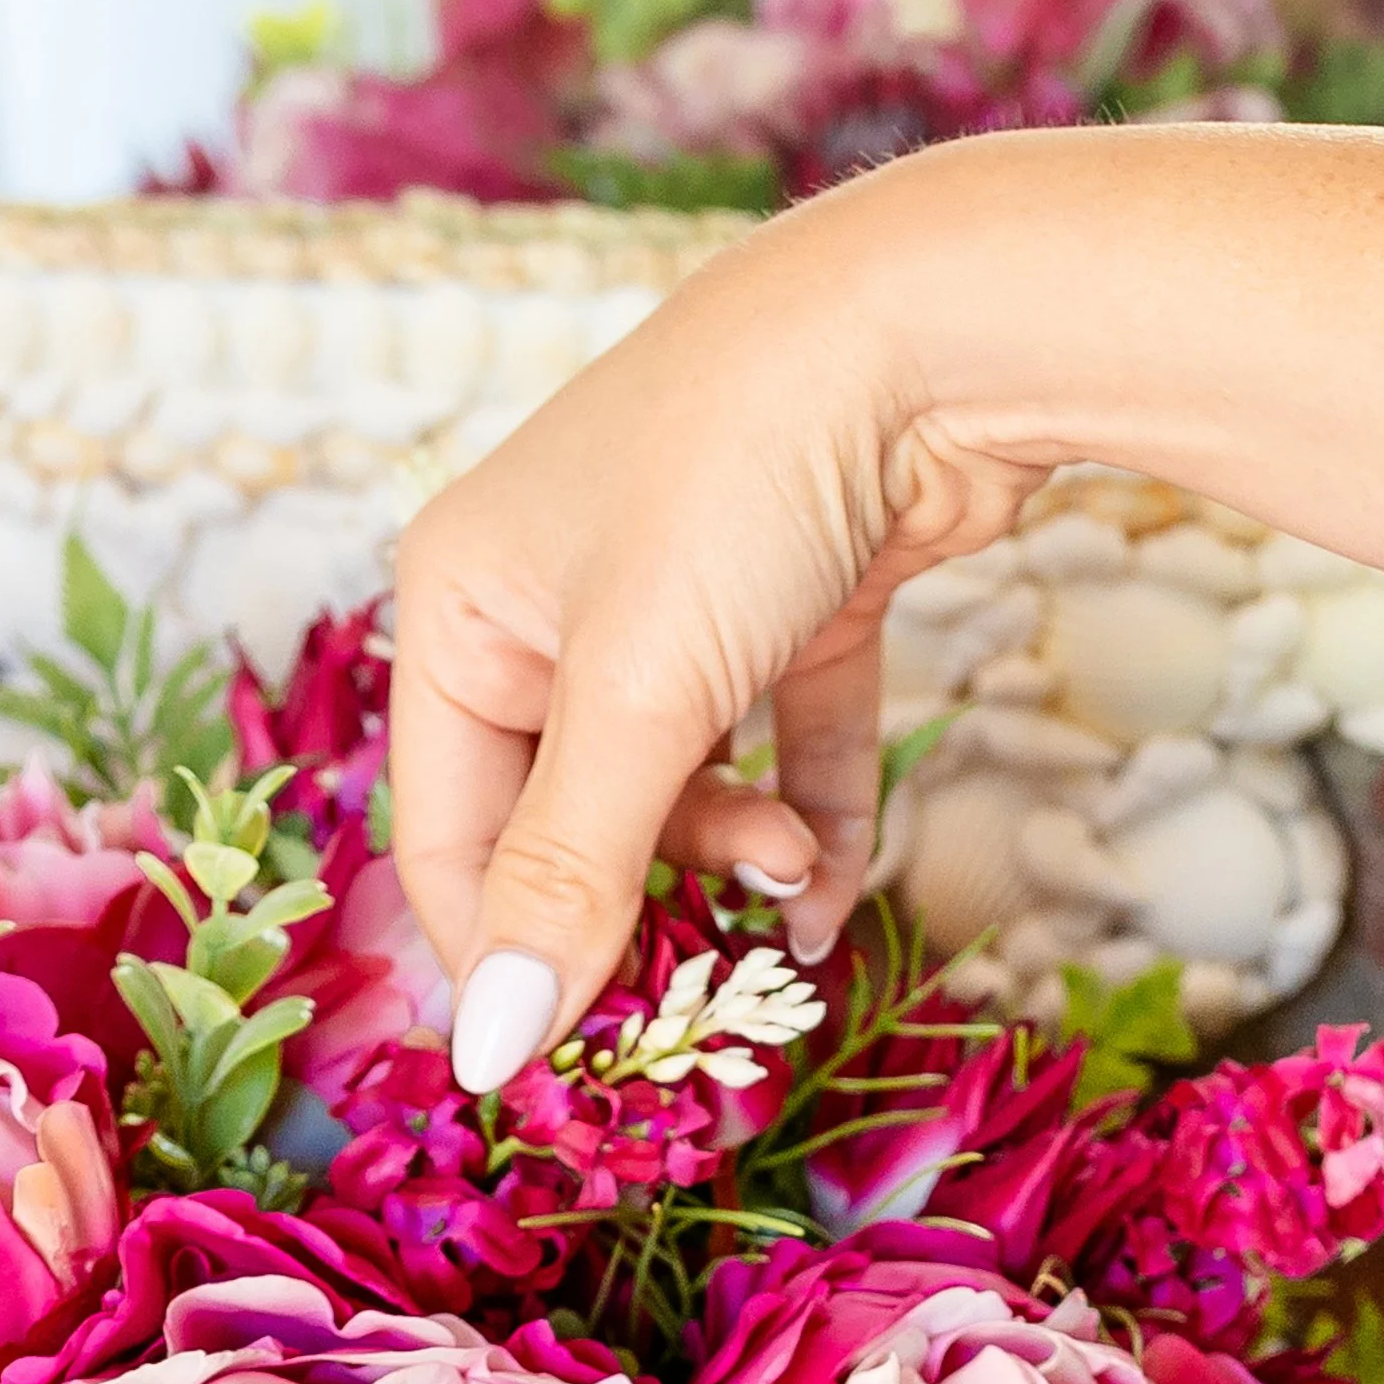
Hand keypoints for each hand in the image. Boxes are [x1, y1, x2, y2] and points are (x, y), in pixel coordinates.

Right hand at [388, 162, 1049, 1090]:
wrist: (935, 320)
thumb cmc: (744, 480)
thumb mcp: (639, 695)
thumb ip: (572, 875)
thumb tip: (494, 1047)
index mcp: (460, 609)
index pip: (449, 837)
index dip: (506, 957)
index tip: (580, 1063)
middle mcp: (549, 604)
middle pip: (565, 824)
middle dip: (640, 908)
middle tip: (708, 995)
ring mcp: (675, 602)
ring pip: (679, 794)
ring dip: (734, 862)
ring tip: (794, 887)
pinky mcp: (792, 602)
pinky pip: (782, 751)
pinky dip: (809, 825)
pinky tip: (838, 893)